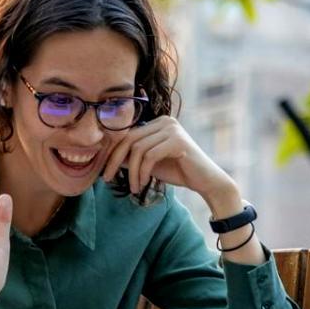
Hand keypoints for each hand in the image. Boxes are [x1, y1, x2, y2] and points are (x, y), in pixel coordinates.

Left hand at [98, 115, 234, 205]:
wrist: (206, 181)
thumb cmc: (179, 171)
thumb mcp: (149, 163)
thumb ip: (132, 157)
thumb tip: (107, 158)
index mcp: (157, 123)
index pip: (126, 134)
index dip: (111, 152)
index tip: (103, 171)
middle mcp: (164, 121)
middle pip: (128, 139)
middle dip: (114, 160)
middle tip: (106, 179)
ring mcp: (172, 129)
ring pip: (137, 149)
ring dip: (131, 172)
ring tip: (133, 187)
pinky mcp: (177, 140)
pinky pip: (150, 156)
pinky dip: (142, 172)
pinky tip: (143, 184)